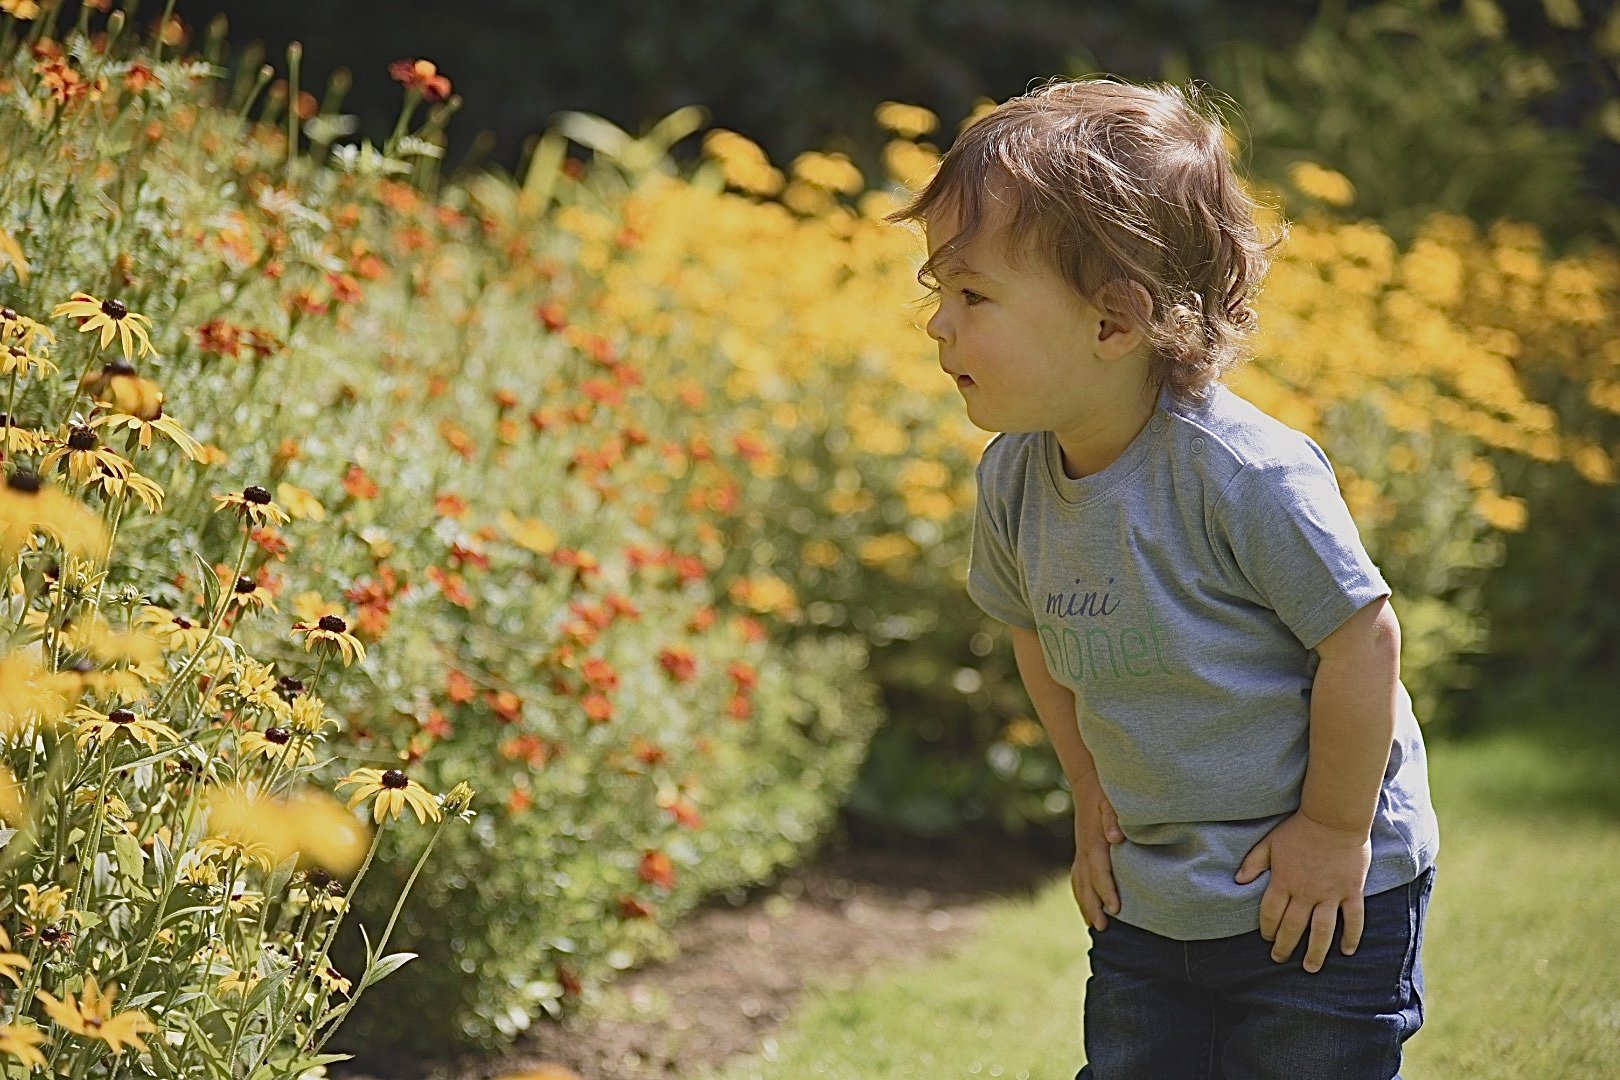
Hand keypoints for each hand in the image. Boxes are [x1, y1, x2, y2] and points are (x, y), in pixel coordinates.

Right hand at [1071, 777, 1124, 930]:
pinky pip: (1077, 877)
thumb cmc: (1104, 792)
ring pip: (1079, 883)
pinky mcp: (1081, 851)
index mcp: (1093, 841)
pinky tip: (1086, 907)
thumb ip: (1113, 818)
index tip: (1115, 908)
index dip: (1107, 890)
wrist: (1087, 782)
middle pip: (1086, 883)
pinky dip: (1081, 894)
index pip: (1099, 871)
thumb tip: (1116, 837)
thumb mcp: (1111, 801)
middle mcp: (1084, 849)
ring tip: (1094, 925)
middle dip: (1094, 906)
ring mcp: (1080, 851)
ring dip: (1086, 904)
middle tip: (1103, 927)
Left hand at [1235, 811, 1371, 972]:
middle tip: (1280, 959)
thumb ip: (1253, 862)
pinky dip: (1352, 937)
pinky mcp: (1352, 891)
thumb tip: (1238, 881)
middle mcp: (1306, 893)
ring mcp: (1331, 894)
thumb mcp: (1269, 842)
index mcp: (1284, 881)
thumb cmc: (1299, 828)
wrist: (1333, 818)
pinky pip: (1353, 919)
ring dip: (1315, 952)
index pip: (1272, 914)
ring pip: (1322, 931)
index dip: (1268, 929)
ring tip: (1310, 967)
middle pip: (1293, 927)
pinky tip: (1347, 951)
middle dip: (1285, 946)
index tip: (1267, 938)